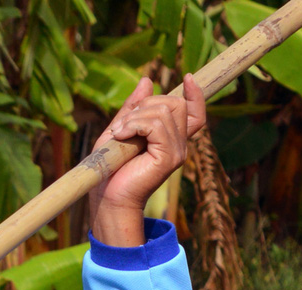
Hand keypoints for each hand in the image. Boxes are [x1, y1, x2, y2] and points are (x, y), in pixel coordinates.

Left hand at [88, 74, 204, 247]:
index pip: (195, 112)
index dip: (195, 94)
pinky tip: (121, 135)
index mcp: (171, 139)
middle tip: (122, 125)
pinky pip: (157, 125)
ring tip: (118, 134)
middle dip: (145, 105)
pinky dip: (135, 124)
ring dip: (135, 117)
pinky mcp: (169, 157)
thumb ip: (133, 108)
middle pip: (175, 104)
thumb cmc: (109, 169)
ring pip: (164, 112)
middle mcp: (179, 144)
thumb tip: (147, 81)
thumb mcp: (119, 130)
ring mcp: (177, 151)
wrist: (106, 199)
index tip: (188, 77)